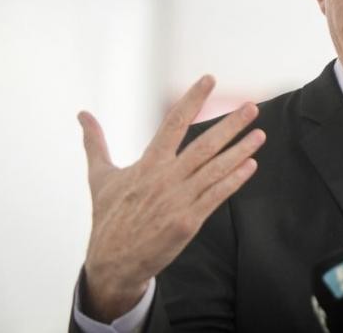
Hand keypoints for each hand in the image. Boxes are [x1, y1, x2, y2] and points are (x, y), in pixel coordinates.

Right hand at [78, 75, 264, 321]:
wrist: (112, 262)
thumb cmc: (108, 217)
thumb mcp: (100, 177)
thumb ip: (95, 143)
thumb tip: (82, 114)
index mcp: (147, 164)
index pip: (173, 123)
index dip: (193, 100)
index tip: (209, 80)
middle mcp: (165, 178)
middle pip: (204, 145)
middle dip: (231, 124)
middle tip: (252, 107)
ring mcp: (178, 200)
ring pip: (215, 169)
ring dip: (240, 150)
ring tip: (260, 134)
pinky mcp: (188, 221)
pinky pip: (216, 196)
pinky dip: (234, 180)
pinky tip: (251, 165)